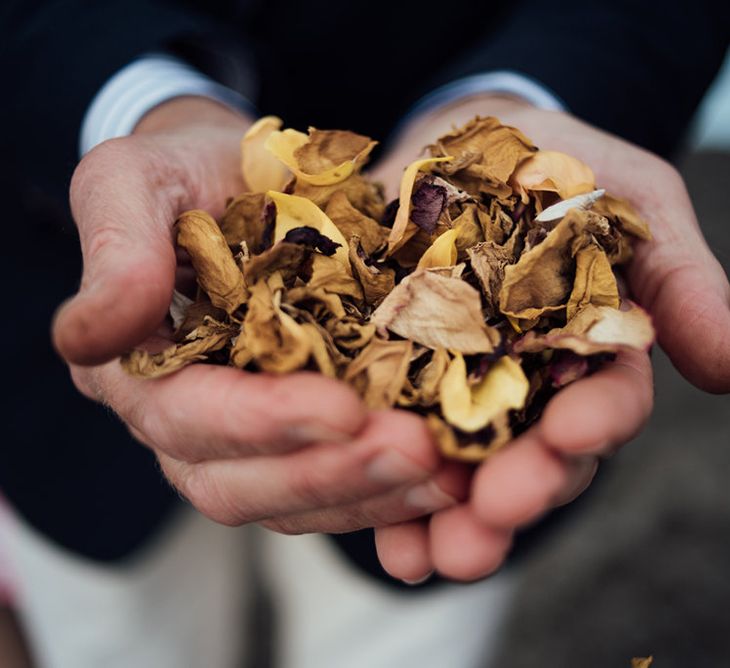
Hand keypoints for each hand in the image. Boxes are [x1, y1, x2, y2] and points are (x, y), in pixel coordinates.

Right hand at [53, 97, 462, 533]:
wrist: (243, 181)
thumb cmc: (183, 174)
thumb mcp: (133, 183)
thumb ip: (115, 249)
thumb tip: (90, 334)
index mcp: (137, 367)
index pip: (184, 417)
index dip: (258, 422)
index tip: (342, 408)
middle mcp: (184, 420)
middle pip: (237, 483)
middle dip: (327, 474)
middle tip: (415, 451)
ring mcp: (245, 435)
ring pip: (293, 500)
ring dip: (369, 494)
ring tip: (442, 473)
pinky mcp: (300, 433)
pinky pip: (336, 484)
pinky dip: (388, 490)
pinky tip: (445, 476)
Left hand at [370, 95, 729, 581]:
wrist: (457, 140)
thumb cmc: (557, 165)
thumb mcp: (631, 201)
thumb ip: (676, 280)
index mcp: (585, 354)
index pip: (602, 404)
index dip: (591, 426)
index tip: (572, 437)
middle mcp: (520, 386)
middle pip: (524, 456)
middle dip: (510, 495)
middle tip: (485, 528)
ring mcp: (449, 384)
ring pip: (455, 463)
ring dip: (440, 516)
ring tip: (422, 557)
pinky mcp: (385, 373)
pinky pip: (382, 432)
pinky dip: (376, 480)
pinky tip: (376, 524)